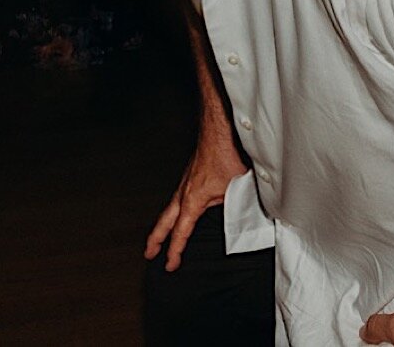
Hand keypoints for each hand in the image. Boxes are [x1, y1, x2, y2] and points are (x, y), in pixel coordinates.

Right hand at [144, 126, 248, 271]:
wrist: (220, 127)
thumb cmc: (226, 152)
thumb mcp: (236, 187)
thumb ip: (238, 207)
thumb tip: (244, 223)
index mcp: (193, 199)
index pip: (181, 231)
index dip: (175, 250)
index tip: (170, 264)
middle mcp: (185, 191)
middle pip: (165, 220)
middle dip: (156, 238)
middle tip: (148, 253)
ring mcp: (187, 182)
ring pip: (170, 208)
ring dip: (163, 224)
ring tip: (160, 236)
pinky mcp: (192, 175)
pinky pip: (178, 198)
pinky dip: (174, 210)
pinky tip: (181, 211)